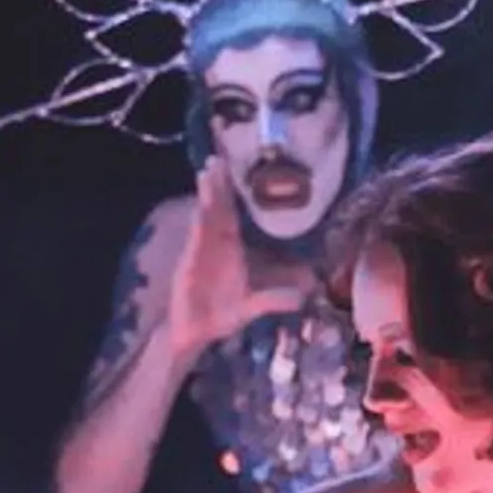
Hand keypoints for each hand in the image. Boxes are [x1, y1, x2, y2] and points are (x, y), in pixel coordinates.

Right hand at [166, 157, 313, 353]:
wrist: (195, 333)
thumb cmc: (221, 315)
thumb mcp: (253, 307)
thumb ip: (274, 300)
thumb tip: (303, 296)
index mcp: (231, 250)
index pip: (233, 216)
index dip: (232, 194)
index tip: (232, 169)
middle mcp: (215, 247)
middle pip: (218, 211)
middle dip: (217, 185)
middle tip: (217, 159)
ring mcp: (201, 253)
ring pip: (206, 220)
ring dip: (207, 197)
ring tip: (207, 173)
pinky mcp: (189, 265)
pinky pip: (196, 241)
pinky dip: (198, 226)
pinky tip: (200, 210)